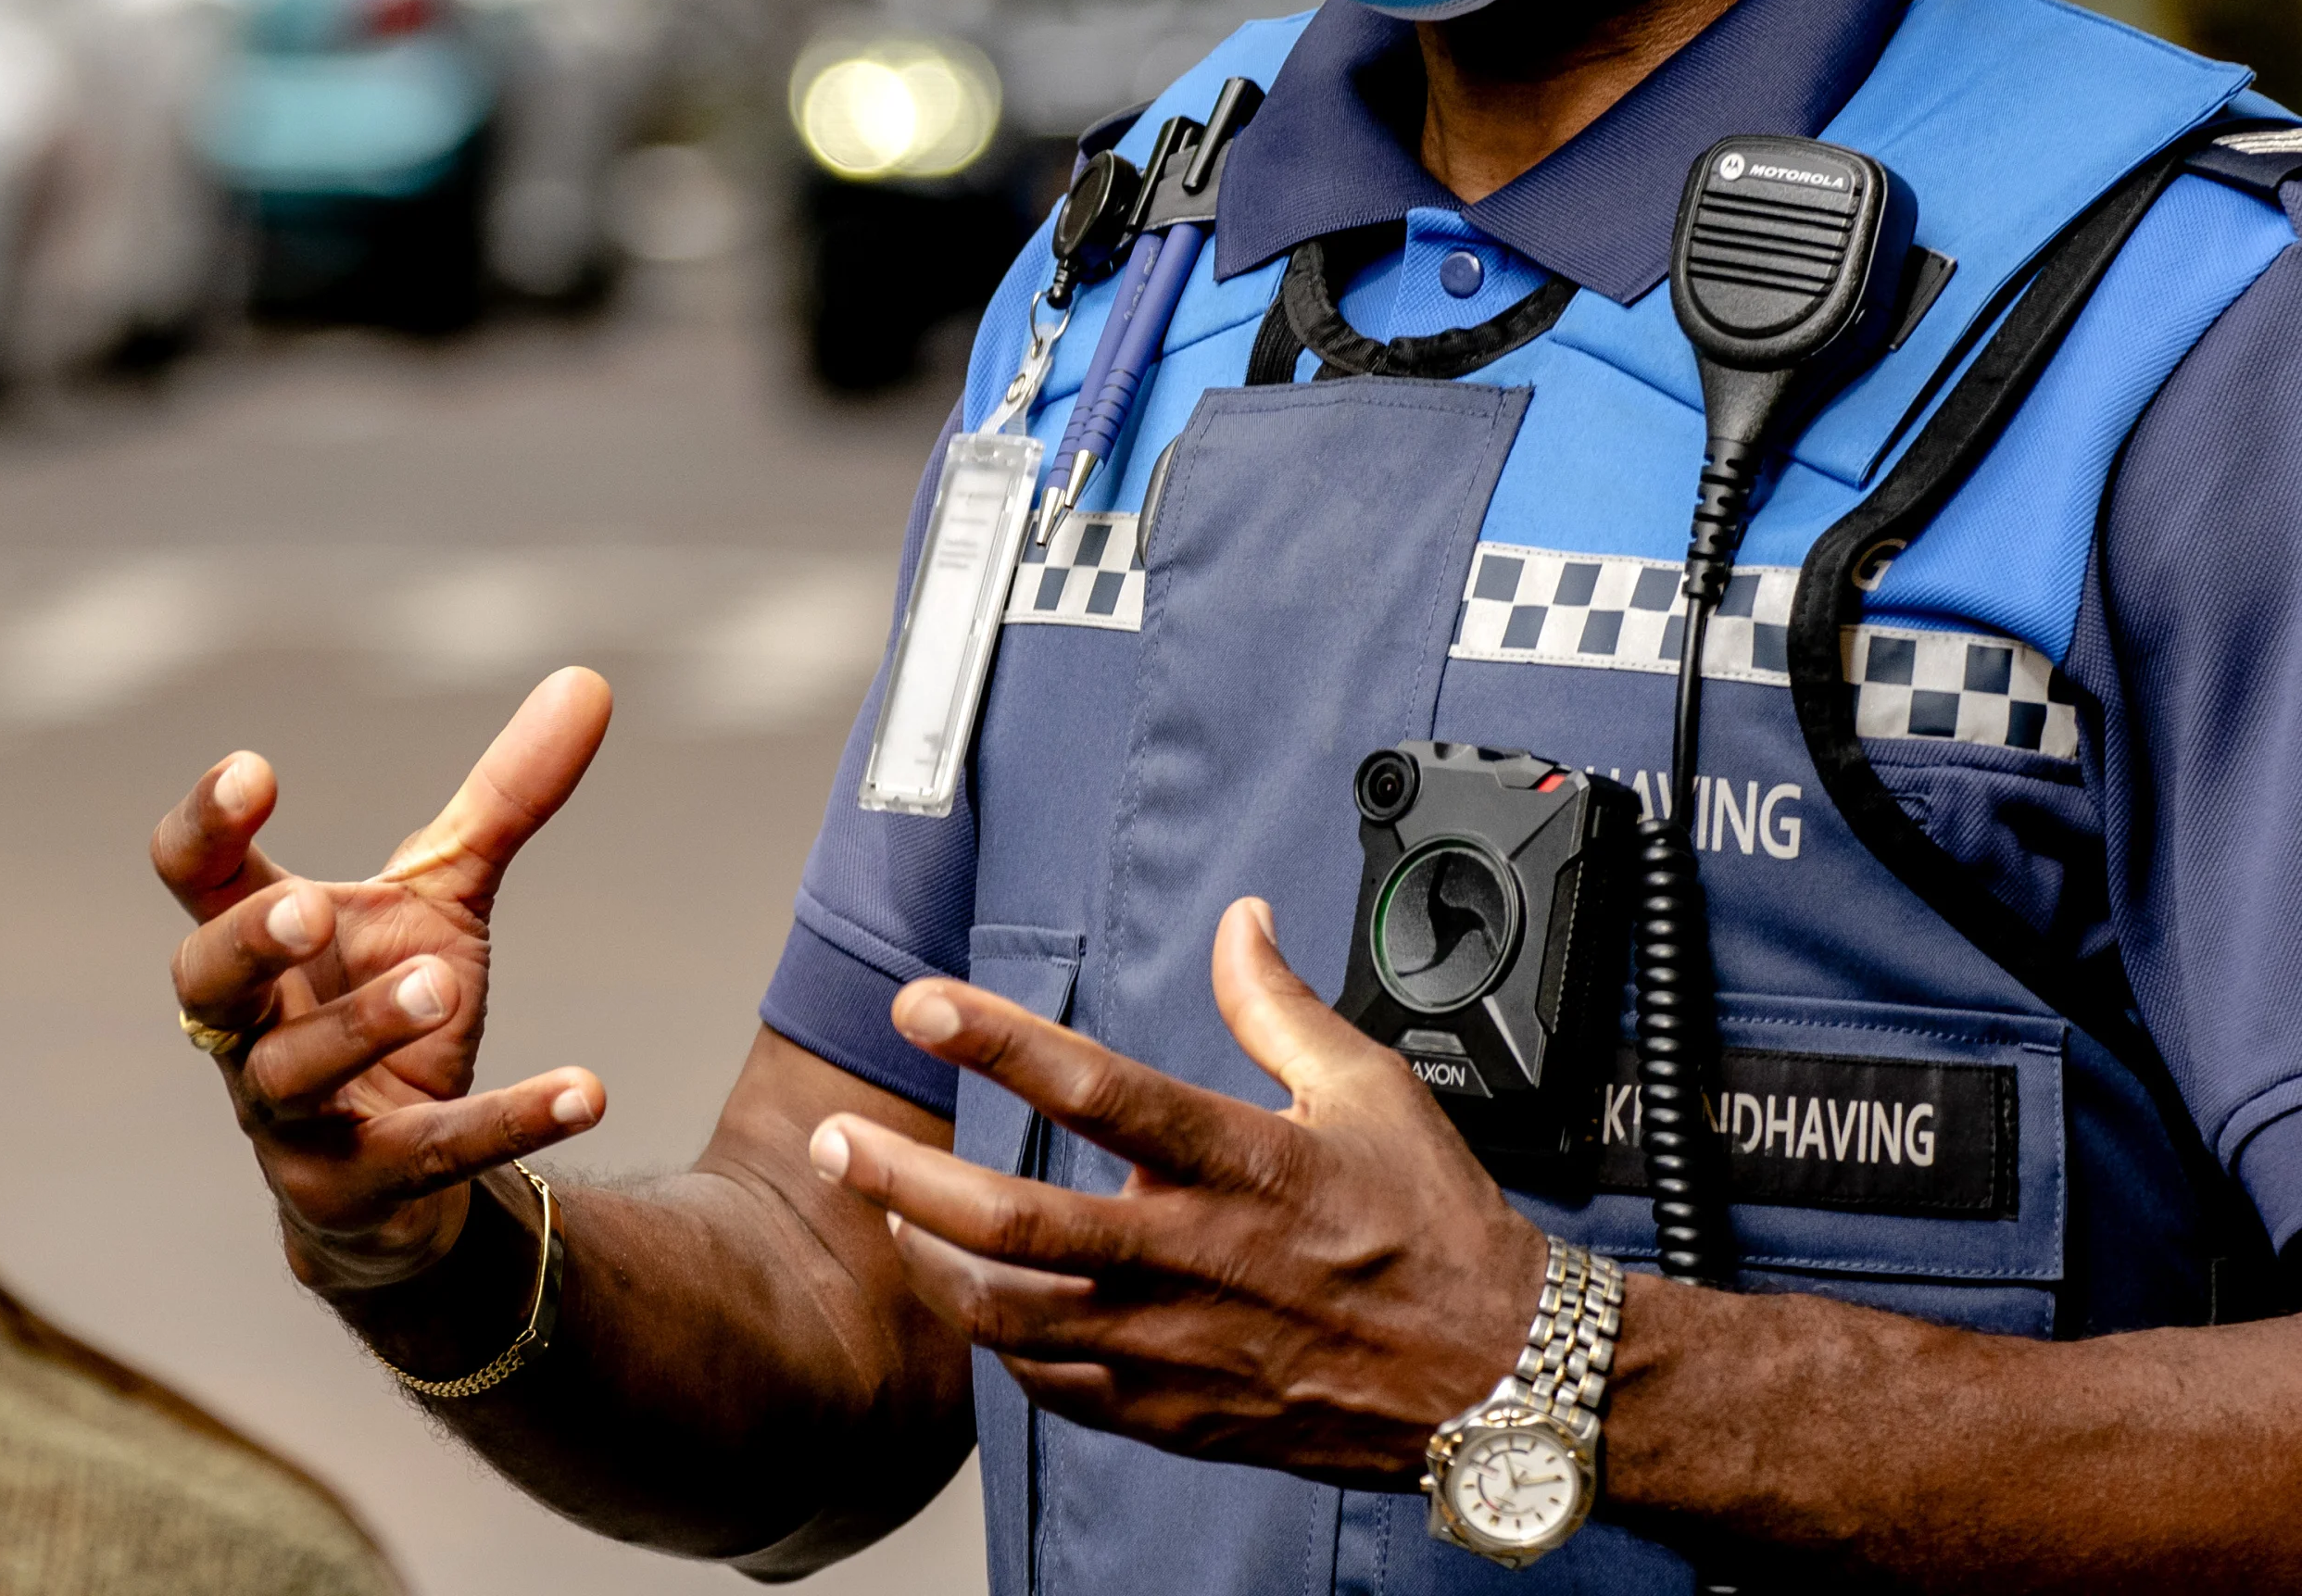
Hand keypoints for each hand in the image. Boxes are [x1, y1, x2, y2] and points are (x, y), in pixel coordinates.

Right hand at [152, 668, 613, 1293]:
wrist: (401, 1182)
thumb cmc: (393, 1005)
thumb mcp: (445, 898)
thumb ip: (503, 799)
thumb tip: (590, 681)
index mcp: (257, 936)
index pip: (193, 875)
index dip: (206, 826)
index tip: (255, 770)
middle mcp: (250, 1029)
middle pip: (207, 980)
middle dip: (250, 942)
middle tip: (307, 904)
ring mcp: (291, 1120)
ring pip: (295, 1075)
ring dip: (362, 1026)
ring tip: (443, 985)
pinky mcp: (357, 1193)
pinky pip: (425, 1156)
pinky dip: (507, 1122)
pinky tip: (587, 1089)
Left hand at [804, 896, 1547, 1484]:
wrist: (1504, 1382)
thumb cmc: (1441, 1234)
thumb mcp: (1372, 1092)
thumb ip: (1280, 1006)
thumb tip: (1240, 924)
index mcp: (1241, 1164)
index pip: (1096, 1089)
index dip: (996, 1041)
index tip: (921, 1004)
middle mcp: (1195, 1257)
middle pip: (1013, 1223)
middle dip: (905, 1179)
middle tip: (837, 1143)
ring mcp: (1180, 1345)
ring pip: (1011, 1317)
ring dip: (931, 1265)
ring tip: (887, 1217)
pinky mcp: (1181, 1414)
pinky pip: (1057, 1388)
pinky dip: (1001, 1347)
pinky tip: (976, 1309)